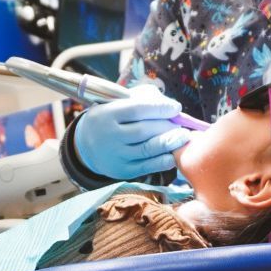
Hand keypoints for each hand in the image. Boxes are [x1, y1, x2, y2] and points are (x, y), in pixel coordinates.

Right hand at [74, 86, 190, 180]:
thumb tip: (168, 105)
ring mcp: (116, 155)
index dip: (159, 108)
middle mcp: (110, 136)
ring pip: (147, 149)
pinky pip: (146, 166)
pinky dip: (162, 161)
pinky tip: (173, 155)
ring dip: (169, 143)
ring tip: (183, 137)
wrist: (87, 146)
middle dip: (167, 127)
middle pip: (144, 130)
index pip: (136, 109)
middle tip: (181, 125)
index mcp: (107, 114)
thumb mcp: (116, 103)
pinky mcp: (122, 170)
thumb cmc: (110, 119)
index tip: (176, 107)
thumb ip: (140, 99)